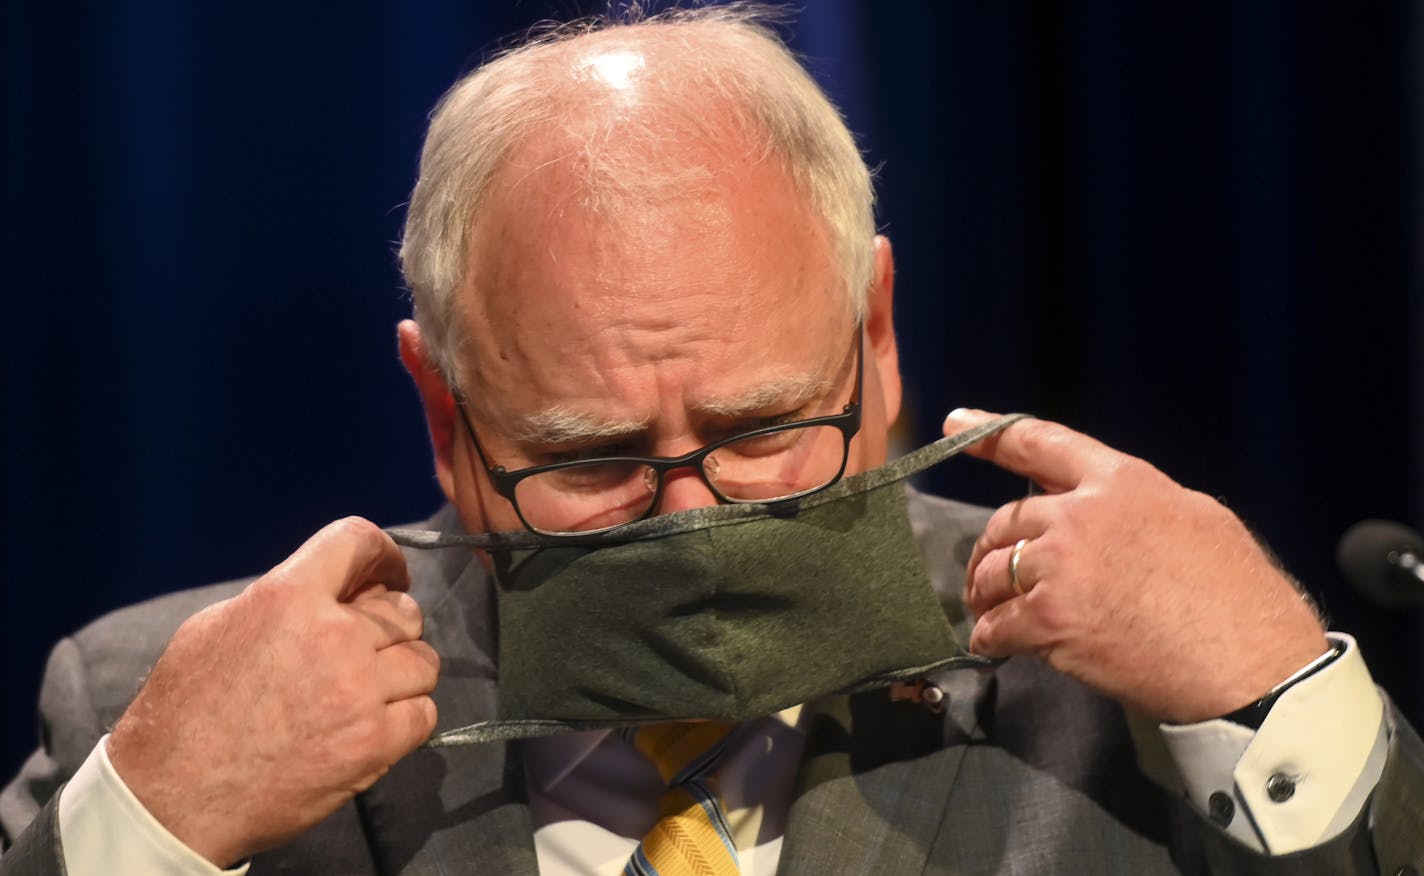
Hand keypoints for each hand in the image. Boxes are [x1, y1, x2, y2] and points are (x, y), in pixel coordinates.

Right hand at [107, 517, 438, 865]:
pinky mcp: (373, 743)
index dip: (382, 554)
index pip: (356, 540)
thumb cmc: (184, 711)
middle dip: (389, 626)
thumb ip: (284, 601)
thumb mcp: (217, 627)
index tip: (387, 574)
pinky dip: (406, 719)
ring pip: (424, 662)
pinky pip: (424, 714)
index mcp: (288, 597)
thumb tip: (336, 593)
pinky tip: (373, 725)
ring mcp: (359, 691)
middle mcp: (334, 636)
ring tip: (369, 691)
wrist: (174, 798)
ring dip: (402, 675)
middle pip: (403, 611)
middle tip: (366, 649)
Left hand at [944, 409, 1327, 723]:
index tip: (954, 425)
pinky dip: (990, 639)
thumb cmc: (1240, 598)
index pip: (1042, 443)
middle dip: (991, 549)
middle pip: (1007, 521)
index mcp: (1122, 481)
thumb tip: (1113, 515)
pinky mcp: (1049, 619)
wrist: (1250, 666)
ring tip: (990, 615)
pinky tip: (996, 648)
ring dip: (985, 596)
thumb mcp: (1198, 520)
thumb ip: (1140, 508)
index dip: (991, 434)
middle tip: (986, 576)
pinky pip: (997, 625)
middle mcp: (1081, 514)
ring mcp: (1061, 566)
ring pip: (993, 573)